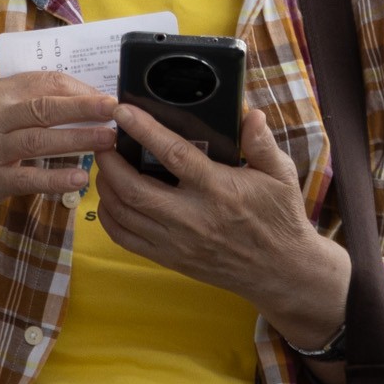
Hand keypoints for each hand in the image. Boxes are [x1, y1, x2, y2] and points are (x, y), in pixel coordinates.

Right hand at [0, 71, 115, 231]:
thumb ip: (19, 107)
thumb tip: (71, 102)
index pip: (43, 82)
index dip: (78, 89)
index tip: (104, 98)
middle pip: (46, 105)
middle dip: (86, 107)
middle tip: (117, 110)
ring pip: (41, 138)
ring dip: (79, 138)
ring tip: (109, 141)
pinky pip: (27, 176)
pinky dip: (56, 177)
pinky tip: (80, 177)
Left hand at [98, 105, 350, 348]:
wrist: (281, 272)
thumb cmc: (280, 219)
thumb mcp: (280, 175)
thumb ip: (262, 143)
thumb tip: (251, 113)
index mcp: (219, 189)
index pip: (174, 154)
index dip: (144, 130)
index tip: (122, 112)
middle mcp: (193, 217)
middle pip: (135, 189)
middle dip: (110, 163)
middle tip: (103, 141)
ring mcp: (178, 242)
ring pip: (125, 214)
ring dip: (106, 188)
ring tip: (104, 166)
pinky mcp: (171, 259)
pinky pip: (127, 240)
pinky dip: (110, 218)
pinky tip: (110, 200)